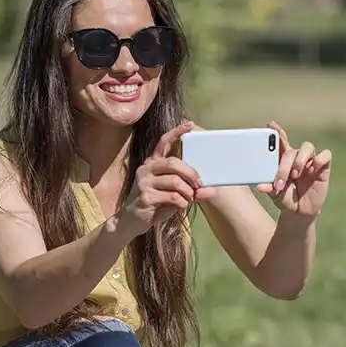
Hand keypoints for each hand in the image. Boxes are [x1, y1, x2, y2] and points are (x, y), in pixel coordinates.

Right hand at [119, 121, 214, 237]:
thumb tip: (212, 189)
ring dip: (188, 191)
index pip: (163, 142)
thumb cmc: (156, 204)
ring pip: (174, 181)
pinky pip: (172, 196)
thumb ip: (191, 189)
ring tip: (189, 198)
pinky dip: (182, 202)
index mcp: (153, 163)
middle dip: (191, 173)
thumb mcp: (174, 194)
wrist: (132, 221)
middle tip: (199, 184)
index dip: (177, 132)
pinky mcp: (145, 196)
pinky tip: (181, 206)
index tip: (190, 125)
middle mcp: (146, 168)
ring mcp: (143, 182)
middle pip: (174, 163)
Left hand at [254, 121, 330, 218]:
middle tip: (281, 182)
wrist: (299, 212)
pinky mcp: (323, 167)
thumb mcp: (275, 195)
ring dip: (300, 160)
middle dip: (284, 166)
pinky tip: (312, 171)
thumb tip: (259, 186)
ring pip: (307, 147)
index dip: (277, 132)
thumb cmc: (285, 198)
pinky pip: (325, 155)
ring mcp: (310, 161)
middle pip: (290, 150)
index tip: (270, 125)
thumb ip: (269, 188)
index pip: (281, 141)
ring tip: (296, 175)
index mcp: (283, 159)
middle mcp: (297, 157)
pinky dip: (319, 160)